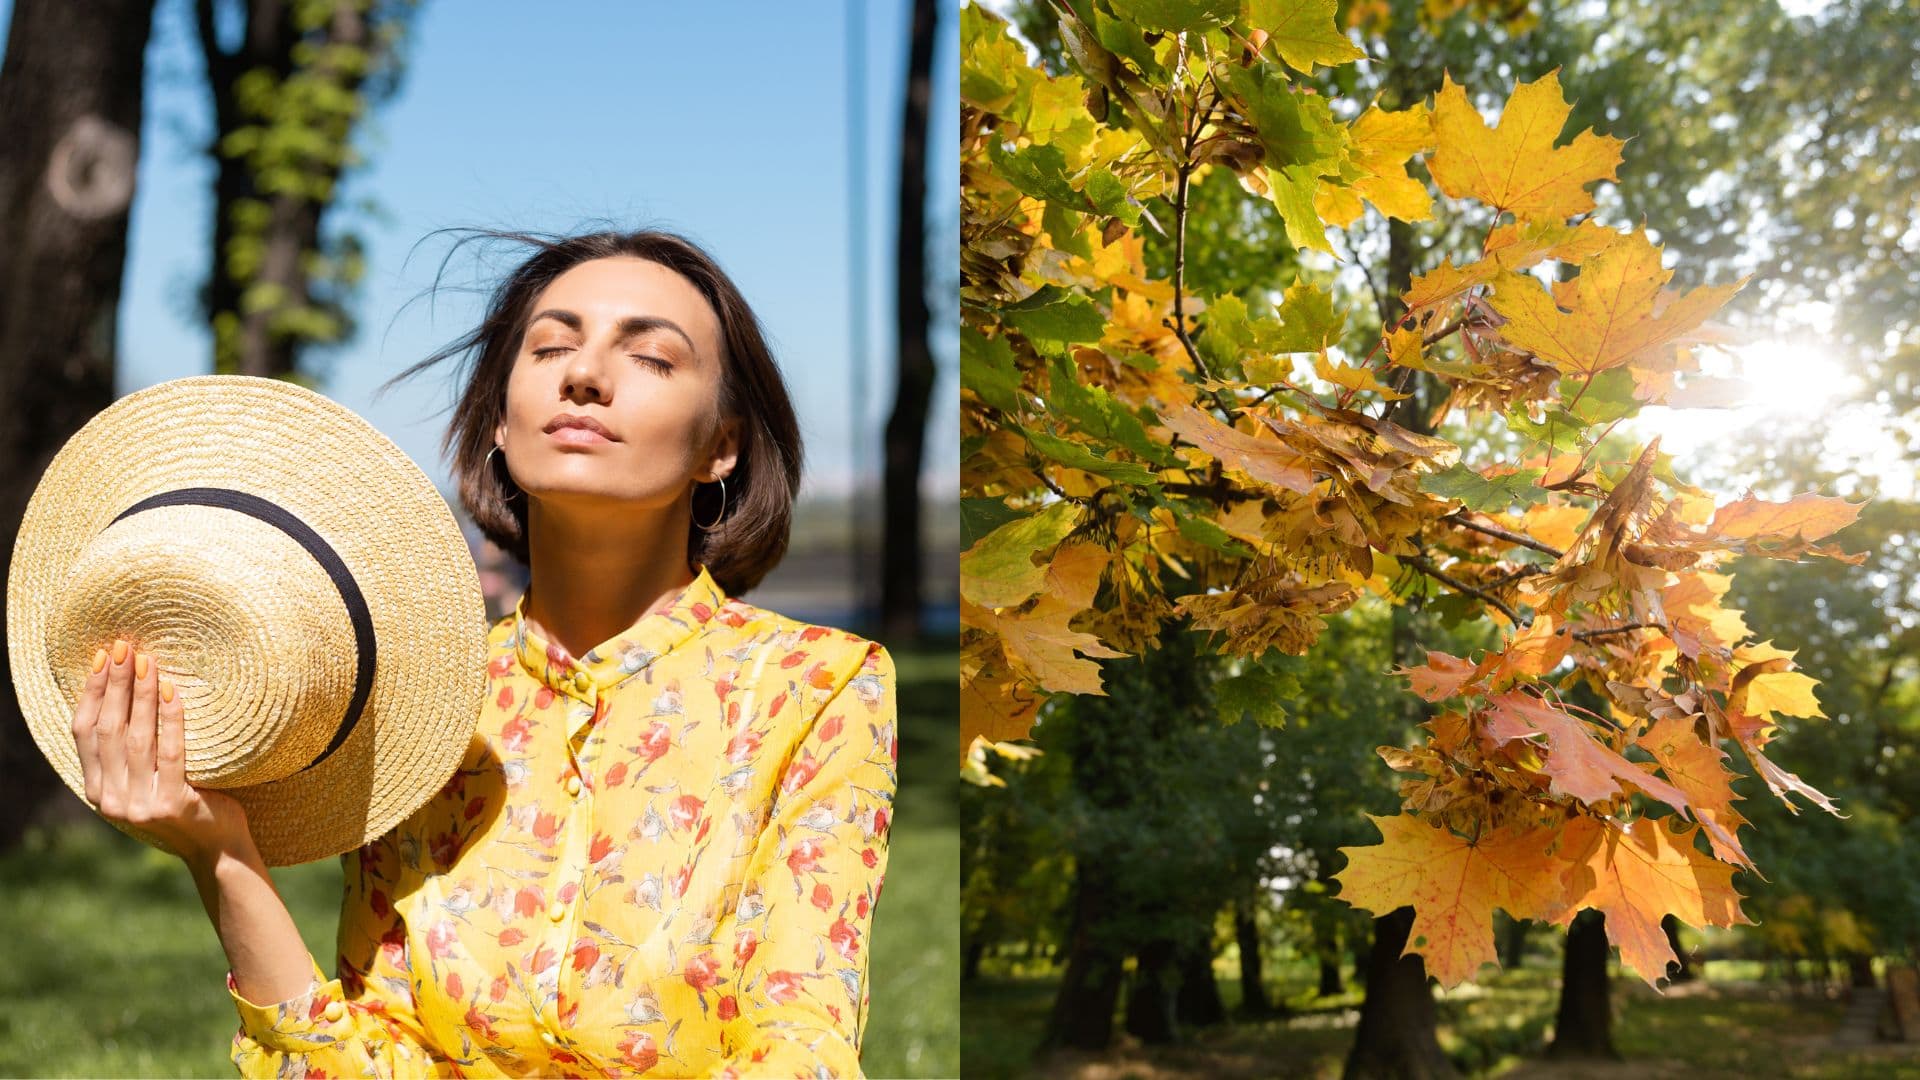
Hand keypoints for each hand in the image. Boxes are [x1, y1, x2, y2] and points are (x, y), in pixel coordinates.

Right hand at [70, 637, 251, 866]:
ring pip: (137, 739)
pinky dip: (171, 719)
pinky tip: (172, 691)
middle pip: (108, 730)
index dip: (92, 693)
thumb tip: (122, 690)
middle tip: (125, 648)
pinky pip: (171, 752)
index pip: (84, 733)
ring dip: (141, 696)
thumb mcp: (144, 780)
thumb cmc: (184, 802)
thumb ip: (127, 753)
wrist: (216, 848)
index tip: (102, 658)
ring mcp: (139, 804)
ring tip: (149, 662)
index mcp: (98, 790)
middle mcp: (111, 799)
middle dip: (115, 685)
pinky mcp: (171, 804)